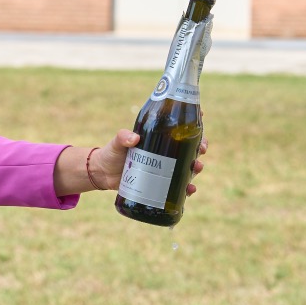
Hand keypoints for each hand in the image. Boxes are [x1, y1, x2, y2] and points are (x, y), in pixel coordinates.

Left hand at [90, 130, 207, 194]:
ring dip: (196, 166)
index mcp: (157, 137)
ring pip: (187, 165)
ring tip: (197, 167)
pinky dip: (186, 187)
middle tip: (202, 149)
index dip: (192, 120)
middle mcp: (164, 151)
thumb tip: (133, 138)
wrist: (104, 175)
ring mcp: (164, 167)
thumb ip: (122, 138)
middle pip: (189, 146)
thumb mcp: (116, 143)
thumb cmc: (111, 153)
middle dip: (200, 146)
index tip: (202, 115)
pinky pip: (178, 185)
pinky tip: (190, 189)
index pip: (178, 126)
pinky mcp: (161, 182)